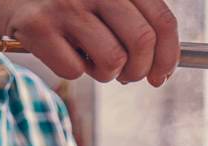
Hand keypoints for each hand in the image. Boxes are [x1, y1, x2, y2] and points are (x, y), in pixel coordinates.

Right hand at [0, 0, 179, 85]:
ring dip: (107, 73)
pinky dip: (74, 70)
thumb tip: (162, 66)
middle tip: (128, 75)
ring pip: (112, 62)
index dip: (168, 55)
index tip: (161, 75)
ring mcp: (65, 6)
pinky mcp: (38, 27)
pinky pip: (75, 70)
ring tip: (92, 60)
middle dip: (140, 70)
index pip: (161, 20)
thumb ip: (135, 21)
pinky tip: (64, 52)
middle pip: (141, 43)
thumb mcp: (105, 1)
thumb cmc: (67, 4)